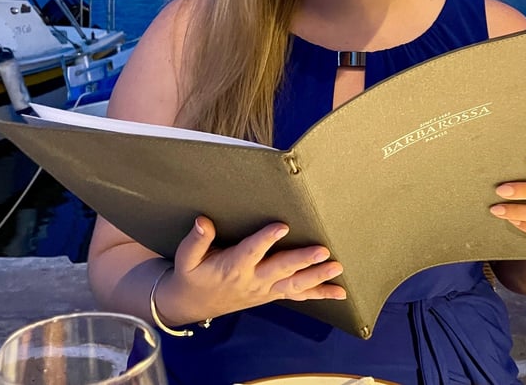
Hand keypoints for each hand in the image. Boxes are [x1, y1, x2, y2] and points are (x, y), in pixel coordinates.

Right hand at [154, 217, 345, 326]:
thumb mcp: (186, 259)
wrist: (192, 305)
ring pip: (294, 284)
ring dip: (317, 277)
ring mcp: (265, 289)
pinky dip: (319, 294)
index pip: (251, 251)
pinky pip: (298, 295)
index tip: (282, 226)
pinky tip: (340, 292)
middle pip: (280, 269)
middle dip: (302, 260)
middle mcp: (253, 280)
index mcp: (233, 267)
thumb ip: (196, 241)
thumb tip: (203, 221)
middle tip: (323, 251)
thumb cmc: (192, 275)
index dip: (266, 239)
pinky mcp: (272, 293)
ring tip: (337, 268)